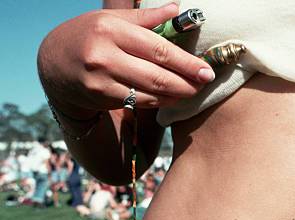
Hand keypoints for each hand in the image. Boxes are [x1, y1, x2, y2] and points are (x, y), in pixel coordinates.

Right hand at [37, 3, 213, 117]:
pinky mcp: (101, 98)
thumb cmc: (89, 36)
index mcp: (111, 30)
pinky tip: (173, 97)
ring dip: (177, 93)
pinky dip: (160, 101)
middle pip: (157, 74)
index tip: (206, 70)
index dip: (186, 62)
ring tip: (193, 90)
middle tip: (205, 82)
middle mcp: (104, 56)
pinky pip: (139, 102)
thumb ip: (146, 18)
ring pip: (150, 92)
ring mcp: (102, 80)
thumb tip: (176, 9)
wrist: (54, 64)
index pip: (158, 49)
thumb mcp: (112, 20)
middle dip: (187, 81)